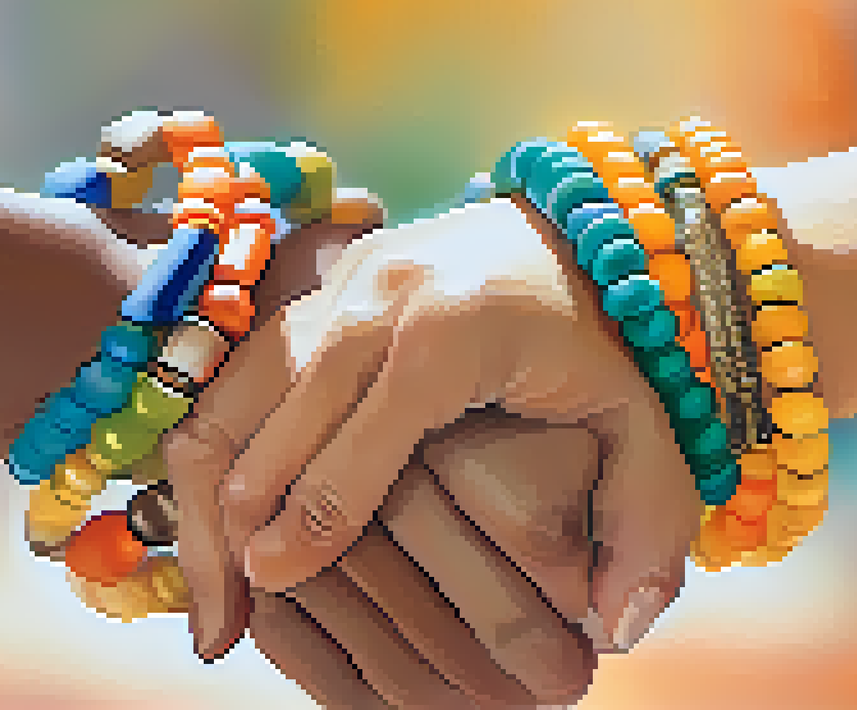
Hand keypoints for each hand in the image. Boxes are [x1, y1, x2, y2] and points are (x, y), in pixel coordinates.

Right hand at [167, 196, 702, 673]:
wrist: (582, 224)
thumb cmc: (607, 337)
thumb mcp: (647, 427)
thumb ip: (647, 526)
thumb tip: (619, 631)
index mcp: (450, 336)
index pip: (358, 446)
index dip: (312, 523)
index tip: (273, 585)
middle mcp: (376, 297)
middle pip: (274, 418)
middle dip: (240, 516)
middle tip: (229, 608)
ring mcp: (340, 276)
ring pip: (234, 385)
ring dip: (209, 481)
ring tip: (211, 572)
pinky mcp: (323, 275)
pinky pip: (238, 362)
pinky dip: (217, 436)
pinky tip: (215, 507)